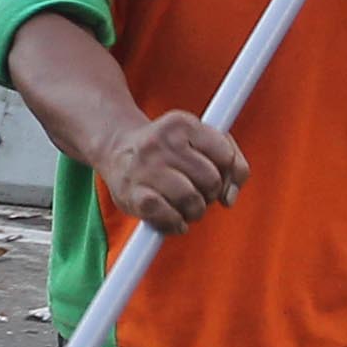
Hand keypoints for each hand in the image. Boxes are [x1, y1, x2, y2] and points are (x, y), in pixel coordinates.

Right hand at [100, 110, 246, 231]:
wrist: (116, 149)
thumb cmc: (167, 150)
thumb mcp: (200, 140)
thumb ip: (231, 162)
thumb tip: (230, 197)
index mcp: (182, 124)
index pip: (225, 155)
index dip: (226, 172)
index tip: (214, 175)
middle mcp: (161, 142)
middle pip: (211, 180)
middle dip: (210, 194)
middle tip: (197, 192)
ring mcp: (145, 168)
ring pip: (192, 199)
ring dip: (195, 211)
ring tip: (185, 206)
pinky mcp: (133, 194)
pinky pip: (168, 215)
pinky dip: (176, 223)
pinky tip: (174, 219)